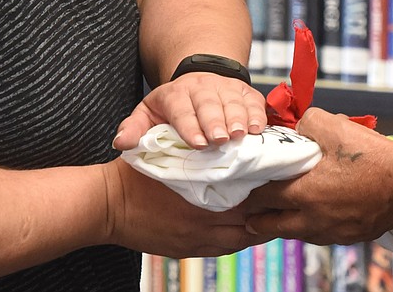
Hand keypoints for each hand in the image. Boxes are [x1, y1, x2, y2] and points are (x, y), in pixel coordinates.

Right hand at [102, 158, 270, 257]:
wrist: (107, 205)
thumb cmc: (136, 173)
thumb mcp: (170, 151)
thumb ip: (200, 152)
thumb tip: (228, 143)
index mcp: (202, 190)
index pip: (248, 190)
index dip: (267, 184)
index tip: (280, 175)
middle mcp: (203, 219)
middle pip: (251, 217)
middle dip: (269, 208)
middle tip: (285, 197)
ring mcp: (196, 238)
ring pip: (241, 237)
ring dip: (257, 227)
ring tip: (271, 214)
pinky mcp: (188, 249)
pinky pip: (224, 248)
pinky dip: (239, 238)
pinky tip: (246, 229)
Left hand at [112, 73, 266, 149]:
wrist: (197, 80)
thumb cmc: (172, 107)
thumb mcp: (147, 113)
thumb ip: (134, 128)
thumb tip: (121, 143)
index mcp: (175, 94)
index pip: (181, 109)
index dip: (189, 126)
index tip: (197, 144)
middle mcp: (201, 87)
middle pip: (209, 103)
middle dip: (215, 121)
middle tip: (220, 139)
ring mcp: (226, 87)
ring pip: (233, 100)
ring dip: (238, 117)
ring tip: (241, 134)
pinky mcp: (245, 91)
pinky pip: (253, 101)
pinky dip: (257, 114)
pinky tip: (258, 128)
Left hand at [241, 108, 392, 244]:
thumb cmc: (372, 155)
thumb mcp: (334, 125)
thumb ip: (307, 122)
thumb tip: (297, 126)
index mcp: (304, 194)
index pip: (262, 198)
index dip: (248, 192)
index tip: (241, 187)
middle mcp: (313, 219)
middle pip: (271, 225)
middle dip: (257, 216)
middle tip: (248, 209)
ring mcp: (332, 232)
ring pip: (295, 232)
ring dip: (283, 223)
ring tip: (277, 212)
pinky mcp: (350, 236)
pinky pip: (320, 234)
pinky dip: (310, 225)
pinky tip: (313, 213)